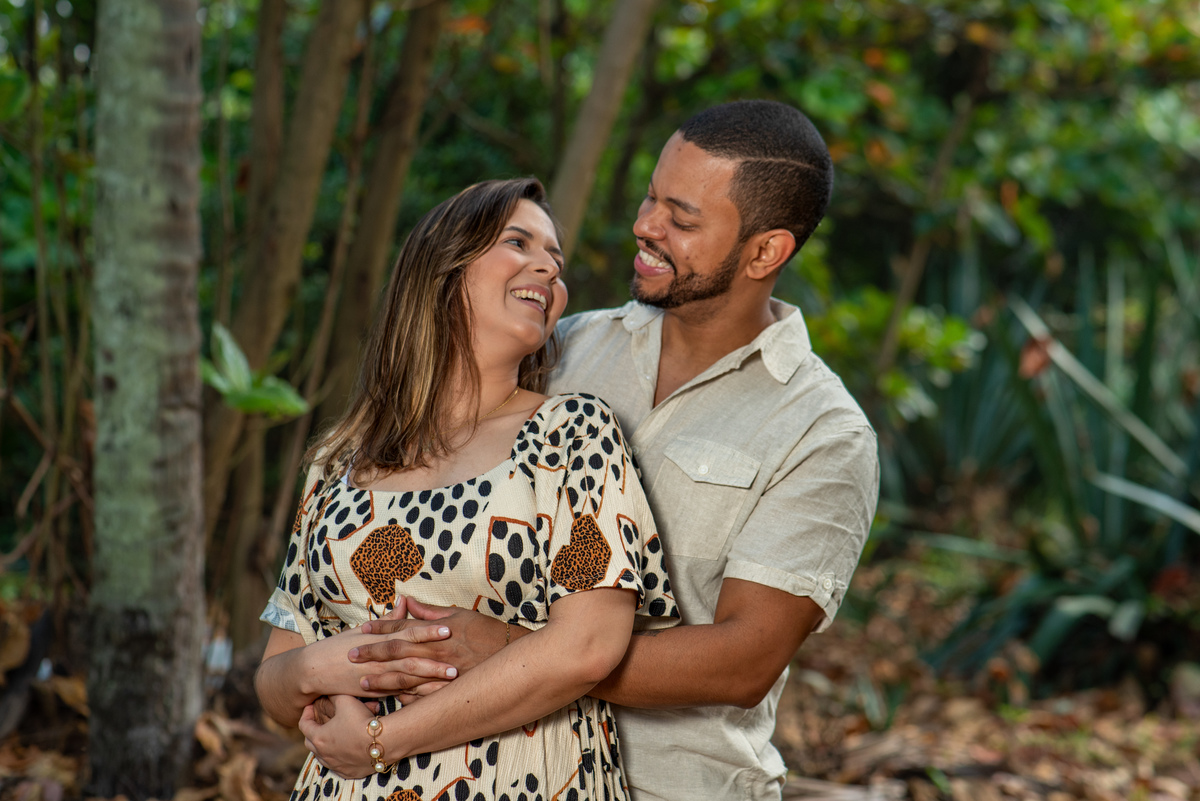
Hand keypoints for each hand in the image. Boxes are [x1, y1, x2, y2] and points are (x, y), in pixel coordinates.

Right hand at [292, 607, 454, 698]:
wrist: (313, 670)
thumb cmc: (339, 646)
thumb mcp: (363, 630)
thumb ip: (389, 620)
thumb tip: (406, 601)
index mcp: (380, 639)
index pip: (408, 632)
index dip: (428, 630)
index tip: (448, 628)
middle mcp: (380, 658)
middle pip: (412, 657)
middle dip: (436, 659)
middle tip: (458, 659)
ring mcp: (377, 677)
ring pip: (408, 678)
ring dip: (430, 679)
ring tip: (451, 678)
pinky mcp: (374, 692)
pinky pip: (398, 695)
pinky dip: (415, 695)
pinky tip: (432, 698)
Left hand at [299, 694, 377, 778]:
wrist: (383, 742)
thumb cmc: (361, 721)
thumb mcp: (345, 700)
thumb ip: (333, 695)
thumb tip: (328, 693)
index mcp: (319, 737)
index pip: (303, 725)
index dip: (306, 714)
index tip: (311, 707)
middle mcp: (323, 755)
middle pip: (310, 742)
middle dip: (312, 730)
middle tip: (319, 722)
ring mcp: (335, 765)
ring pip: (322, 756)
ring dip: (324, 745)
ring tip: (332, 735)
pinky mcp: (348, 772)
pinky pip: (337, 765)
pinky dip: (337, 756)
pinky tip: (345, 749)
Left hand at [352, 598, 511, 699]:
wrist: (513, 655)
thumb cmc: (487, 631)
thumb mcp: (459, 614)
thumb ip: (431, 612)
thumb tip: (408, 602)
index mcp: (436, 631)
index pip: (402, 627)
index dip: (381, 627)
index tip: (362, 628)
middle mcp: (435, 652)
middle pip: (397, 652)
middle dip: (372, 654)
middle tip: (349, 656)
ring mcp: (441, 673)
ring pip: (405, 677)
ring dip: (382, 680)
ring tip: (362, 683)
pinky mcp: (448, 690)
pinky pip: (422, 697)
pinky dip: (405, 699)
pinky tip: (390, 701)